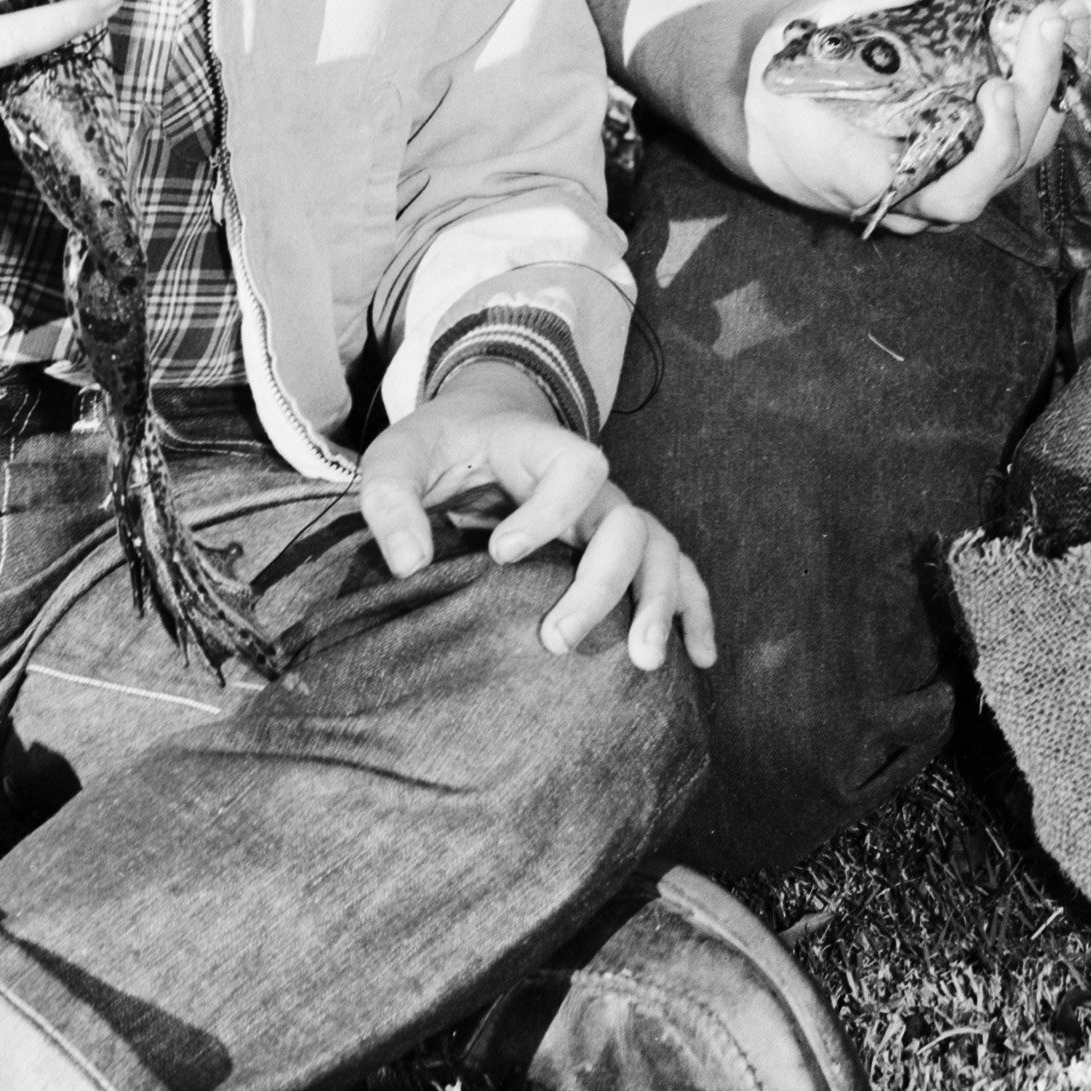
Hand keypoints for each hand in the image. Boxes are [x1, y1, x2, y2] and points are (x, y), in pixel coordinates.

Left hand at [358, 365, 714, 672]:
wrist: (475, 429)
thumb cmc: (437, 448)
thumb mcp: (397, 458)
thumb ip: (390, 501)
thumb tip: (411, 563)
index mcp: (543, 449)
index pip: (576, 468)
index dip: (548, 512)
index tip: (501, 552)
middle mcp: (590, 485)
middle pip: (625, 523)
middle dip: (601, 584)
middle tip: (556, 641)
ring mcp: (609, 516)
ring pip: (658, 551)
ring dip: (660, 603)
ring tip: (642, 662)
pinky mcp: (617, 547)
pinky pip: (675, 571)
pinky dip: (694, 611)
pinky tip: (699, 658)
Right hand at [741, 0, 1086, 230]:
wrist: (771, 127)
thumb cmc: (781, 81)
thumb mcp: (801, 28)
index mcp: (859, 177)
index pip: (940, 190)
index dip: (984, 149)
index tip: (995, 85)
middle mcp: (909, 199)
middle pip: (991, 174)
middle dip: (1029, 100)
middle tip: (1044, 26)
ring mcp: (938, 188)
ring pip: (1013, 163)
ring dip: (1049, 94)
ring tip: (1068, 23)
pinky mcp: (959, 166)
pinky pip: (1013, 144)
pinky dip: (1045, 95)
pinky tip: (1066, 40)